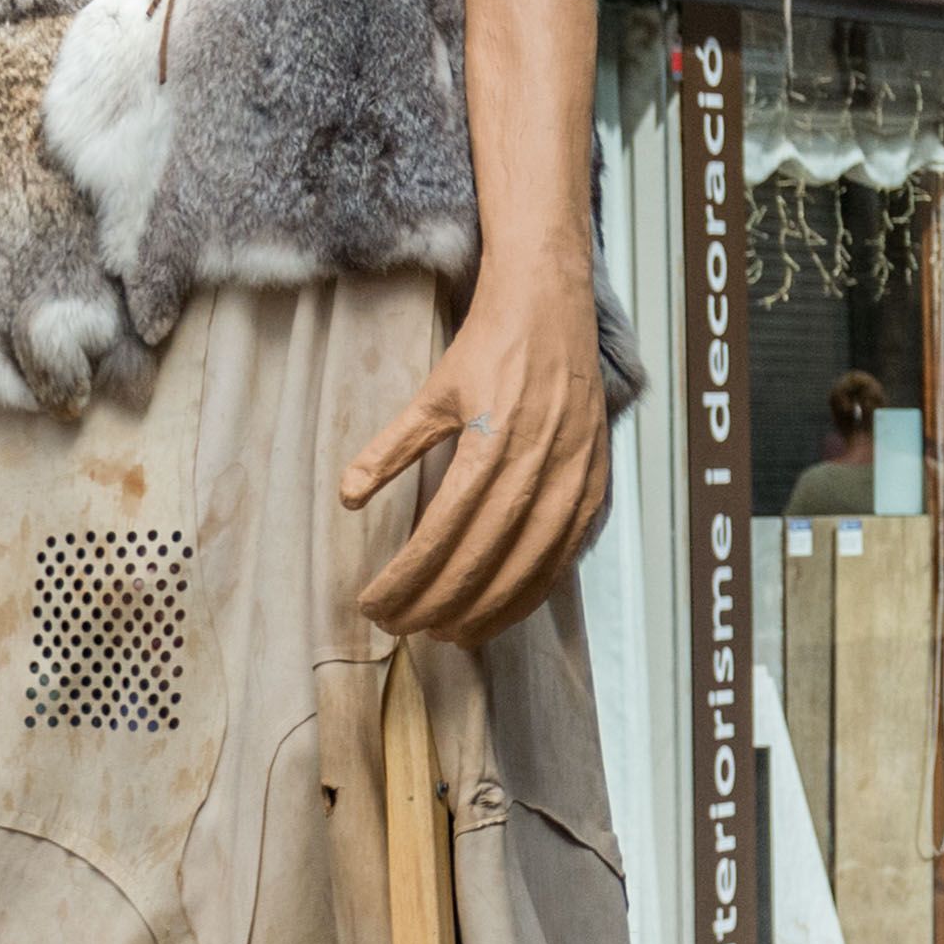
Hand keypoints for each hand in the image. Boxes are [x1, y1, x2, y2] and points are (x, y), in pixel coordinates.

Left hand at [338, 260, 614, 646]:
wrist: (553, 306)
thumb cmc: (489, 346)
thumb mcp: (432, 393)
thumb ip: (391, 447)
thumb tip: (349, 498)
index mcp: (491, 441)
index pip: (442, 534)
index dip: (407, 579)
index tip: (373, 605)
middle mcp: (538, 463)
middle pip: (484, 558)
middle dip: (437, 604)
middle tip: (400, 630)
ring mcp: (573, 475)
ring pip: (528, 565)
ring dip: (486, 609)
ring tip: (448, 636)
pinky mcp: (594, 480)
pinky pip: (566, 551)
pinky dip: (534, 589)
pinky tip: (504, 611)